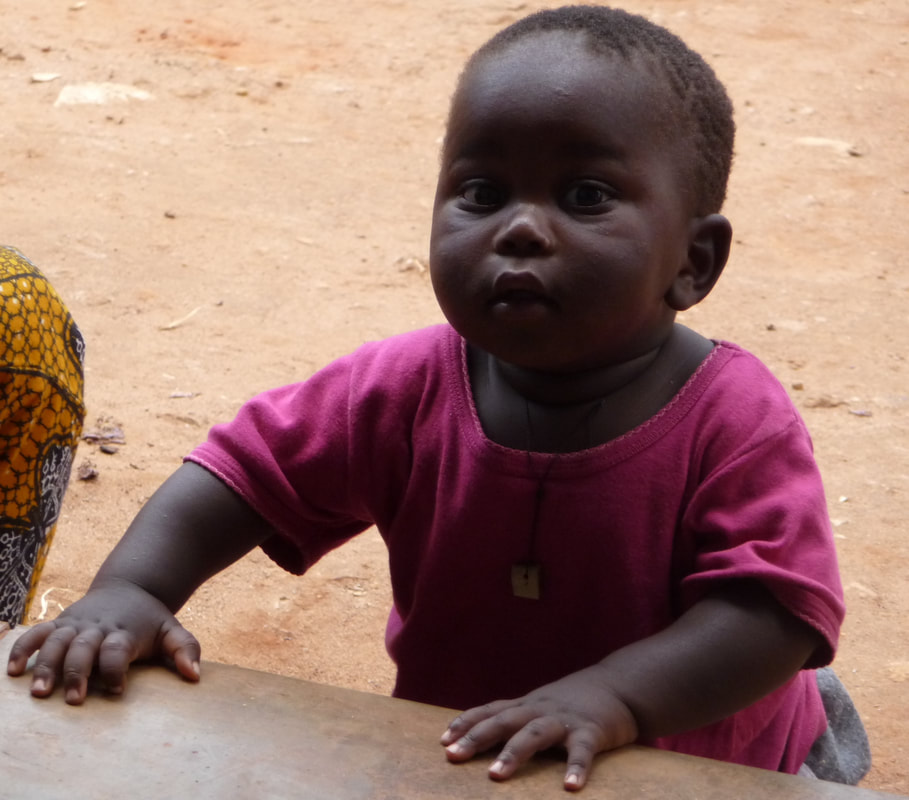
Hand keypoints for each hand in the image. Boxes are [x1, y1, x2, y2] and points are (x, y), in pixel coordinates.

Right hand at [5, 581, 199, 704]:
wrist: (130, 586)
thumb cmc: (150, 620)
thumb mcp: (172, 630)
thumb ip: (186, 649)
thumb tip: (195, 675)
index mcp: (125, 631)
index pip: (117, 649)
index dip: (116, 669)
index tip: (117, 690)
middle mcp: (97, 627)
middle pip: (83, 647)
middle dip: (77, 673)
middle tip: (74, 701)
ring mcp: (76, 624)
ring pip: (55, 641)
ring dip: (46, 666)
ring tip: (39, 694)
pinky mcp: (59, 623)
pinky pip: (36, 633)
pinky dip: (22, 648)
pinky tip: (13, 671)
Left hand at [440, 664, 637, 790]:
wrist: (620, 686)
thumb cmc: (575, 702)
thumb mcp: (543, 706)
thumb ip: (520, 720)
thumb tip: (487, 740)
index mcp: (528, 706)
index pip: (491, 711)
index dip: (467, 723)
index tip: (443, 740)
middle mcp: (541, 709)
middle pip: (504, 720)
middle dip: (477, 737)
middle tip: (452, 756)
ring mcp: (565, 719)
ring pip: (534, 733)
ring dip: (513, 753)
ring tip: (495, 775)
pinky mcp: (593, 731)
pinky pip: (582, 751)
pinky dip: (576, 768)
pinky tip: (570, 787)